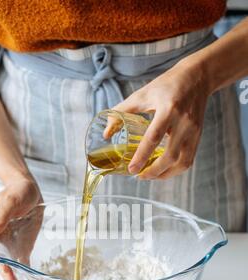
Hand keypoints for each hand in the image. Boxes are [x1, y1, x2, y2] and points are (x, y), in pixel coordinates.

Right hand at [0, 177, 42, 279]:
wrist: (27, 189)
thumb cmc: (17, 192)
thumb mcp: (10, 200)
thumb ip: (1, 214)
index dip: (0, 263)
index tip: (6, 273)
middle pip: (1, 262)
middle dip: (7, 277)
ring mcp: (9, 245)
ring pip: (10, 266)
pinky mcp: (20, 246)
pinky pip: (20, 262)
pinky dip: (23, 274)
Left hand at [110, 58, 208, 178]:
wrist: (197, 77)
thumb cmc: (166, 85)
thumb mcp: (142, 95)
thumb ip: (122, 112)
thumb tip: (106, 134)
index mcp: (168, 109)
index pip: (154, 137)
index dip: (142, 156)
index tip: (132, 170)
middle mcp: (183, 121)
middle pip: (170, 156)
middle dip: (154, 171)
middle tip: (139, 176)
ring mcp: (194, 130)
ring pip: (182, 162)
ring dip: (166, 174)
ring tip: (151, 175)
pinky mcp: (198, 136)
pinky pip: (189, 160)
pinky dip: (175, 169)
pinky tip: (163, 170)